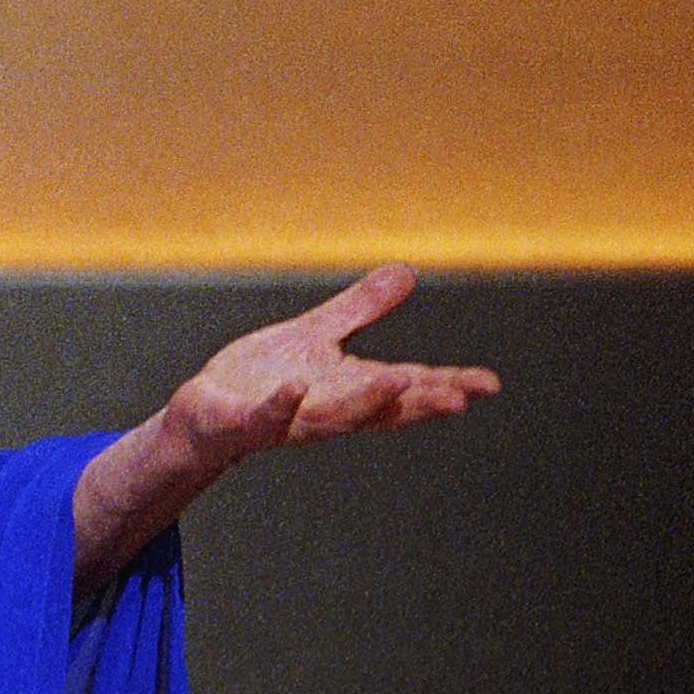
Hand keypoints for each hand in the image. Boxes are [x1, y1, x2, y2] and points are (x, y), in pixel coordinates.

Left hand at [73, 264, 498, 591]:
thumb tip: (406, 272)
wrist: (204, 412)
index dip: (447, 386)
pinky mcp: (247, 421)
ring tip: (402, 379)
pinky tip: (297, 386)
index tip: (488, 384)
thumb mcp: (317, 336)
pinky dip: (283, 404)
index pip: (407, 389)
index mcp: (348, 389)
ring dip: (368, 402)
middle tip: (460, 396)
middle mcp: (327, 409)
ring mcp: (290, 419)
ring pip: (335, 417)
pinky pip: (267, 416)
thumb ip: (360, 309)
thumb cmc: (264, 377)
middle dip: (421, 402)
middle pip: (382, 409)